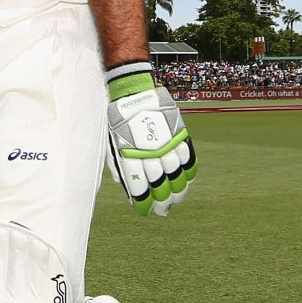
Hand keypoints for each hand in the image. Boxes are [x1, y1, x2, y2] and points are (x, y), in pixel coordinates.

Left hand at [103, 62, 195, 215]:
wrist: (133, 90)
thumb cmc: (119, 120)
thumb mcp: (113, 143)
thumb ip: (119, 167)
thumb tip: (127, 190)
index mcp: (130, 154)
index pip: (140, 186)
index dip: (144, 202)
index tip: (146, 212)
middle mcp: (150, 150)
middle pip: (160, 184)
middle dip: (162, 201)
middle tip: (163, 211)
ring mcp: (166, 141)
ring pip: (176, 173)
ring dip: (178, 190)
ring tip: (176, 200)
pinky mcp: (178, 132)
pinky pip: (187, 156)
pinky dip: (188, 171)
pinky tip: (187, 180)